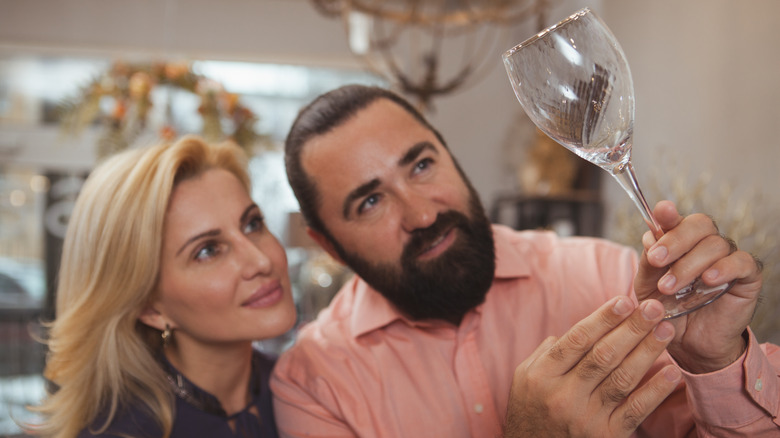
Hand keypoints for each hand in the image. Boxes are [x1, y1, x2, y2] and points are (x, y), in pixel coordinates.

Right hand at [503, 297, 680, 437]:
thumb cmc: (529, 415)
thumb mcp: (523, 380)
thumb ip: (545, 353)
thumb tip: (571, 333)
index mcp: (542, 376)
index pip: (577, 340)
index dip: (602, 319)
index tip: (624, 300)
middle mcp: (562, 396)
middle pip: (603, 355)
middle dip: (631, 328)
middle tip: (653, 307)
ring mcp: (585, 418)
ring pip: (622, 378)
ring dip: (647, 351)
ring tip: (665, 329)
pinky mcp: (605, 437)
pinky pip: (635, 411)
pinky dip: (655, 391)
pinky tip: (672, 373)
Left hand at [633, 200, 763, 373]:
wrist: (687, 343)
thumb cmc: (668, 310)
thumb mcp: (648, 287)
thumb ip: (648, 262)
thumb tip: (649, 236)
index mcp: (681, 241)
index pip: (678, 219)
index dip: (668, 214)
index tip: (660, 212)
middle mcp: (705, 245)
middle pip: (699, 224)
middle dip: (674, 241)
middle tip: (656, 261)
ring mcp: (727, 258)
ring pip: (715, 244)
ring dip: (689, 265)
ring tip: (670, 287)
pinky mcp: (747, 276)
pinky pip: (742, 262)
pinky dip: (724, 268)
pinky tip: (707, 280)